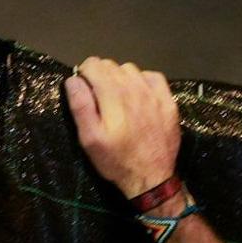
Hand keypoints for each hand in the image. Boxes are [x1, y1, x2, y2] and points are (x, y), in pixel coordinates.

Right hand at [65, 56, 180, 197]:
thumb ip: (81, 106)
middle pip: (111, 65)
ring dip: (119, 77)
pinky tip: (136, 94)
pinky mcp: (167, 100)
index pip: (94, 65)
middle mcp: (134, 89)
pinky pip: (152, 76)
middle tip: (96, 96)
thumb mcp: (89, 138)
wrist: (152, 176)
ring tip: (115, 96)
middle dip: (99, 75)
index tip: (82, 87)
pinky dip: (141, 80)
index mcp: (113, 96)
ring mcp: (154, 94)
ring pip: (131, 69)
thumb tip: (73, 80)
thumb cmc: (115, 160)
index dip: (84, 73)